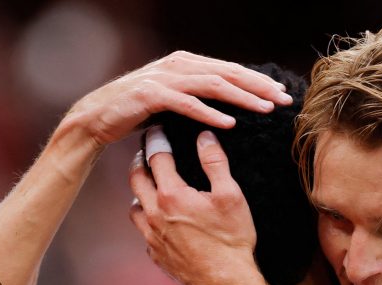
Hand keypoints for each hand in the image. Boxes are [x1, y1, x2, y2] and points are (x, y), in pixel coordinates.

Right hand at [65, 51, 292, 147]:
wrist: (96, 118)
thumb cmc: (139, 112)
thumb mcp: (175, 100)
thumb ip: (199, 94)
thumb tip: (232, 103)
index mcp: (187, 64)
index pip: (231, 70)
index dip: (259, 81)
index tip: (282, 94)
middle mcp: (178, 65)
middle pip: (229, 74)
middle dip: (259, 87)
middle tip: (284, 100)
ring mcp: (164, 79)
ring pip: (213, 86)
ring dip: (242, 98)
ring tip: (265, 110)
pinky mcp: (151, 95)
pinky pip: (186, 104)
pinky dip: (209, 114)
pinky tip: (229, 124)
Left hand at [128, 131, 259, 284]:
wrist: (224, 282)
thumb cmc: (230, 241)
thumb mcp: (230, 196)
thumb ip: (215, 163)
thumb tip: (205, 138)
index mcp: (172, 195)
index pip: (157, 158)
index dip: (157, 140)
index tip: (158, 131)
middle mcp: (154, 214)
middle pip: (136, 178)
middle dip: (140, 161)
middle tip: (147, 153)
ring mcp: (152, 236)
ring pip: (134, 205)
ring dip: (140, 192)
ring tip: (151, 186)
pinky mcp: (155, 253)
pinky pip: (143, 230)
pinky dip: (148, 219)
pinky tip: (160, 219)